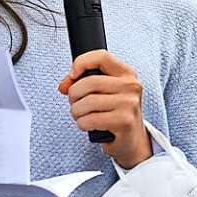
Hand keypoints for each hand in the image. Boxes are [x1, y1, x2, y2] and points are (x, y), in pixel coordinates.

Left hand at [59, 50, 151, 168]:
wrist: (132, 140)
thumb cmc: (115, 113)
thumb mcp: (104, 92)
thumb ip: (83, 82)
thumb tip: (64, 85)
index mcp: (127, 73)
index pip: (102, 56)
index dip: (81, 63)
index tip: (72, 75)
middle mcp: (131, 85)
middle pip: (89, 82)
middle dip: (74, 94)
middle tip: (75, 103)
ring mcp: (129, 103)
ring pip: (87, 102)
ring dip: (76, 111)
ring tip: (82, 115)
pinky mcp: (124, 121)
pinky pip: (90, 120)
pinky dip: (82, 124)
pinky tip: (89, 125)